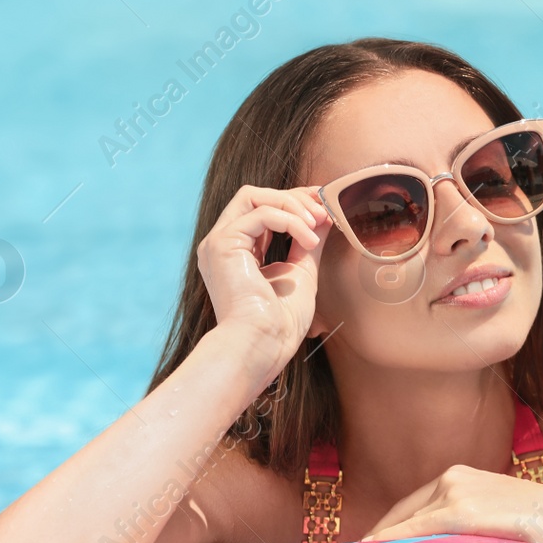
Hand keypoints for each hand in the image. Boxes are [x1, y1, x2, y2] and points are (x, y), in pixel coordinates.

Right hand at [197, 184, 333, 375]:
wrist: (263, 347)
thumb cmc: (280, 323)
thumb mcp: (301, 273)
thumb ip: (307, 242)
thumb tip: (323, 215)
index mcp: (238, 252)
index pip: (262, 209)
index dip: (293, 202)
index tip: (323, 206)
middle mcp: (223, 244)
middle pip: (254, 196)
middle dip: (292, 197)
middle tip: (323, 210)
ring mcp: (219, 243)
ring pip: (252, 196)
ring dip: (292, 206)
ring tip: (318, 225)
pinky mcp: (222, 245)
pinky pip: (260, 213)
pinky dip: (290, 221)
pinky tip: (309, 239)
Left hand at [361, 465, 542, 542]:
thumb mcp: (501, 522)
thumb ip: (472, 532)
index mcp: (461, 478)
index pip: (410, 509)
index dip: (386, 533)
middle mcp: (452, 479)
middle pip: (401, 515)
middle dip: (377, 542)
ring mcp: (456, 492)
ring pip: (404, 524)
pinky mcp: (462, 510)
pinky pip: (414, 531)